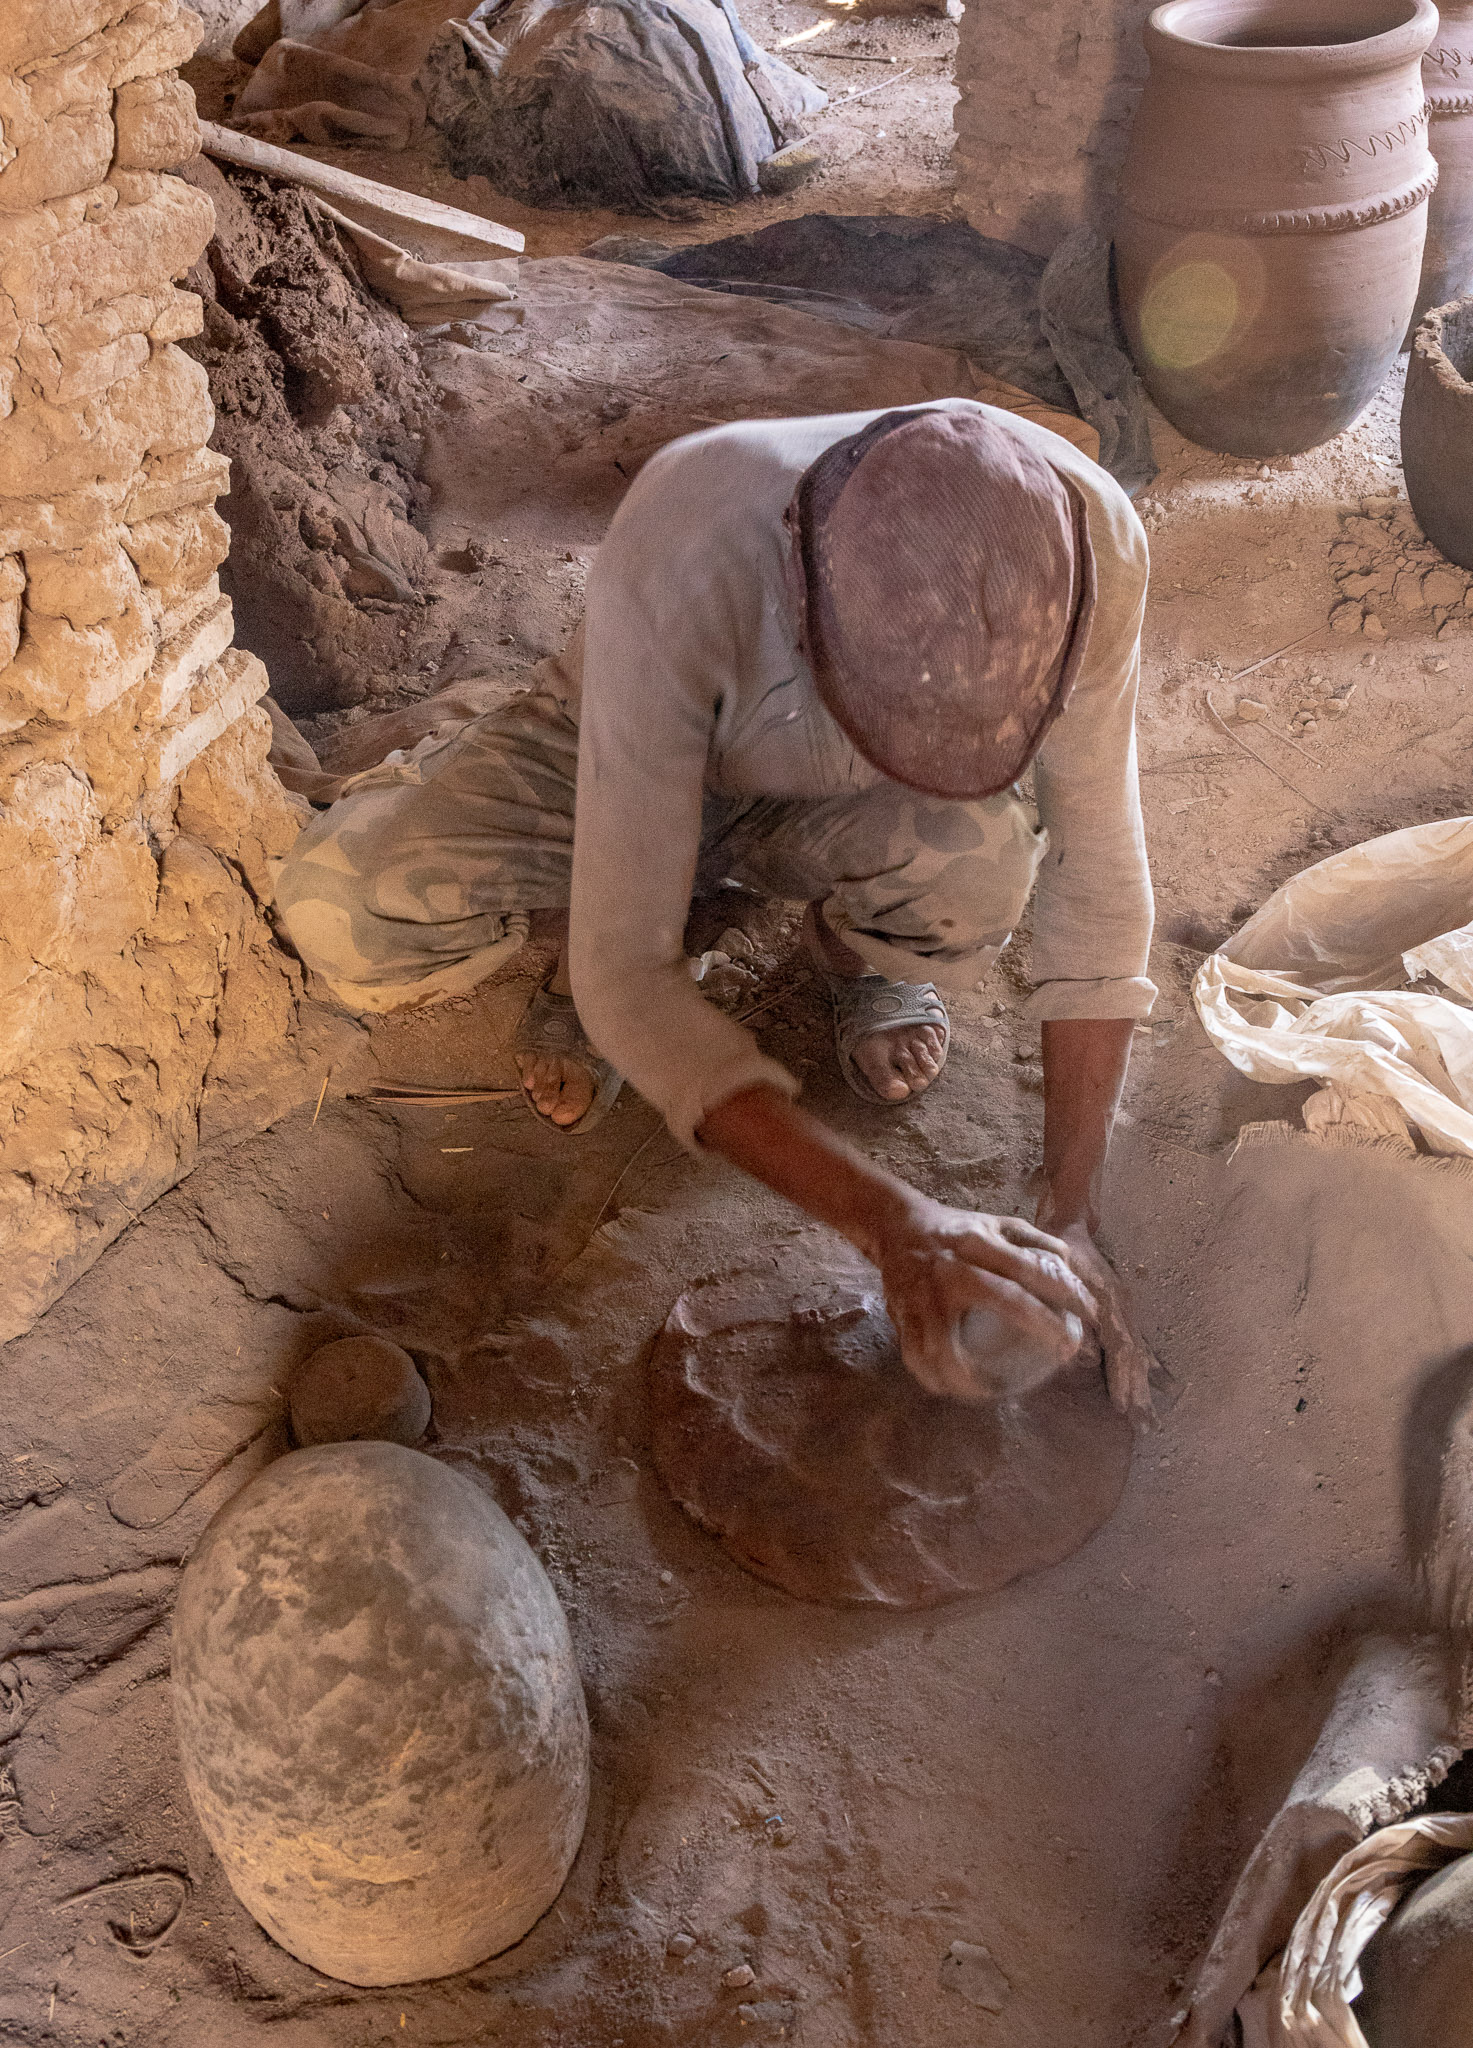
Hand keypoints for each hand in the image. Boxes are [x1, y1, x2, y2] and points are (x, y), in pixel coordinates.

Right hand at [872, 1195, 1099, 1403]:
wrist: (896, 1225)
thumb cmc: (956, 1230)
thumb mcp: (995, 1223)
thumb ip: (1033, 1241)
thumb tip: (1068, 1265)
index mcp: (978, 1242)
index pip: (1028, 1266)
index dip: (1064, 1290)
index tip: (1089, 1313)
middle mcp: (953, 1269)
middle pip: (1005, 1300)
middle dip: (1043, 1326)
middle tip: (1067, 1350)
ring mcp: (925, 1296)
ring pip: (949, 1347)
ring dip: (974, 1376)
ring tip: (995, 1388)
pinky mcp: (904, 1316)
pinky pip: (918, 1358)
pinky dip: (936, 1379)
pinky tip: (953, 1389)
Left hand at [1052, 1222, 1156, 1425]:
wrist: (1072, 1225)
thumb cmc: (1060, 1252)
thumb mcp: (1059, 1278)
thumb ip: (1072, 1312)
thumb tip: (1085, 1355)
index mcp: (1111, 1303)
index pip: (1120, 1349)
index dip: (1122, 1379)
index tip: (1123, 1407)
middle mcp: (1124, 1309)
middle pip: (1135, 1357)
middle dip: (1139, 1392)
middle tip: (1144, 1425)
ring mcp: (1126, 1310)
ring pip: (1139, 1353)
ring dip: (1145, 1385)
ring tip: (1150, 1416)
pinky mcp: (1123, 1310)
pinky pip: (1138, 1342)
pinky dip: (1149, 1365)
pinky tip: (1161, 1384)